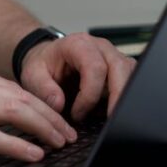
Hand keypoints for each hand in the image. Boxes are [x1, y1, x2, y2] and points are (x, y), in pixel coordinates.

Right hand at [0, 64, 76, 162]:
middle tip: (67, 131)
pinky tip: (33, 153)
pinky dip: (17, 145)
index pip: (9, 86)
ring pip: (11, 111)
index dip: (37, 103)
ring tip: (59, 142)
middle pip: (17, 96)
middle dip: (48, 114)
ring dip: (41, 128)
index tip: (54, 117)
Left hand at [19, 33, 135, 121]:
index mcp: (78, 44)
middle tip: (109, 123)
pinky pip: (133, 83)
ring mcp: (113, 57)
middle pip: (121, 68)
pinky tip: (113, 113)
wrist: (48, 59)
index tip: (78, 113)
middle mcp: (100, 47)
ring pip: (132, 75)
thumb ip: (43, 88)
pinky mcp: (121, 70)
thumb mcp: (33, 74)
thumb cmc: (44, 64)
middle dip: (118, 98)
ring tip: (111, 120)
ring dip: (124, 98)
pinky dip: (126, 99)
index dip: (90, 95)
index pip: (95, 68)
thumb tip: (59, 104)